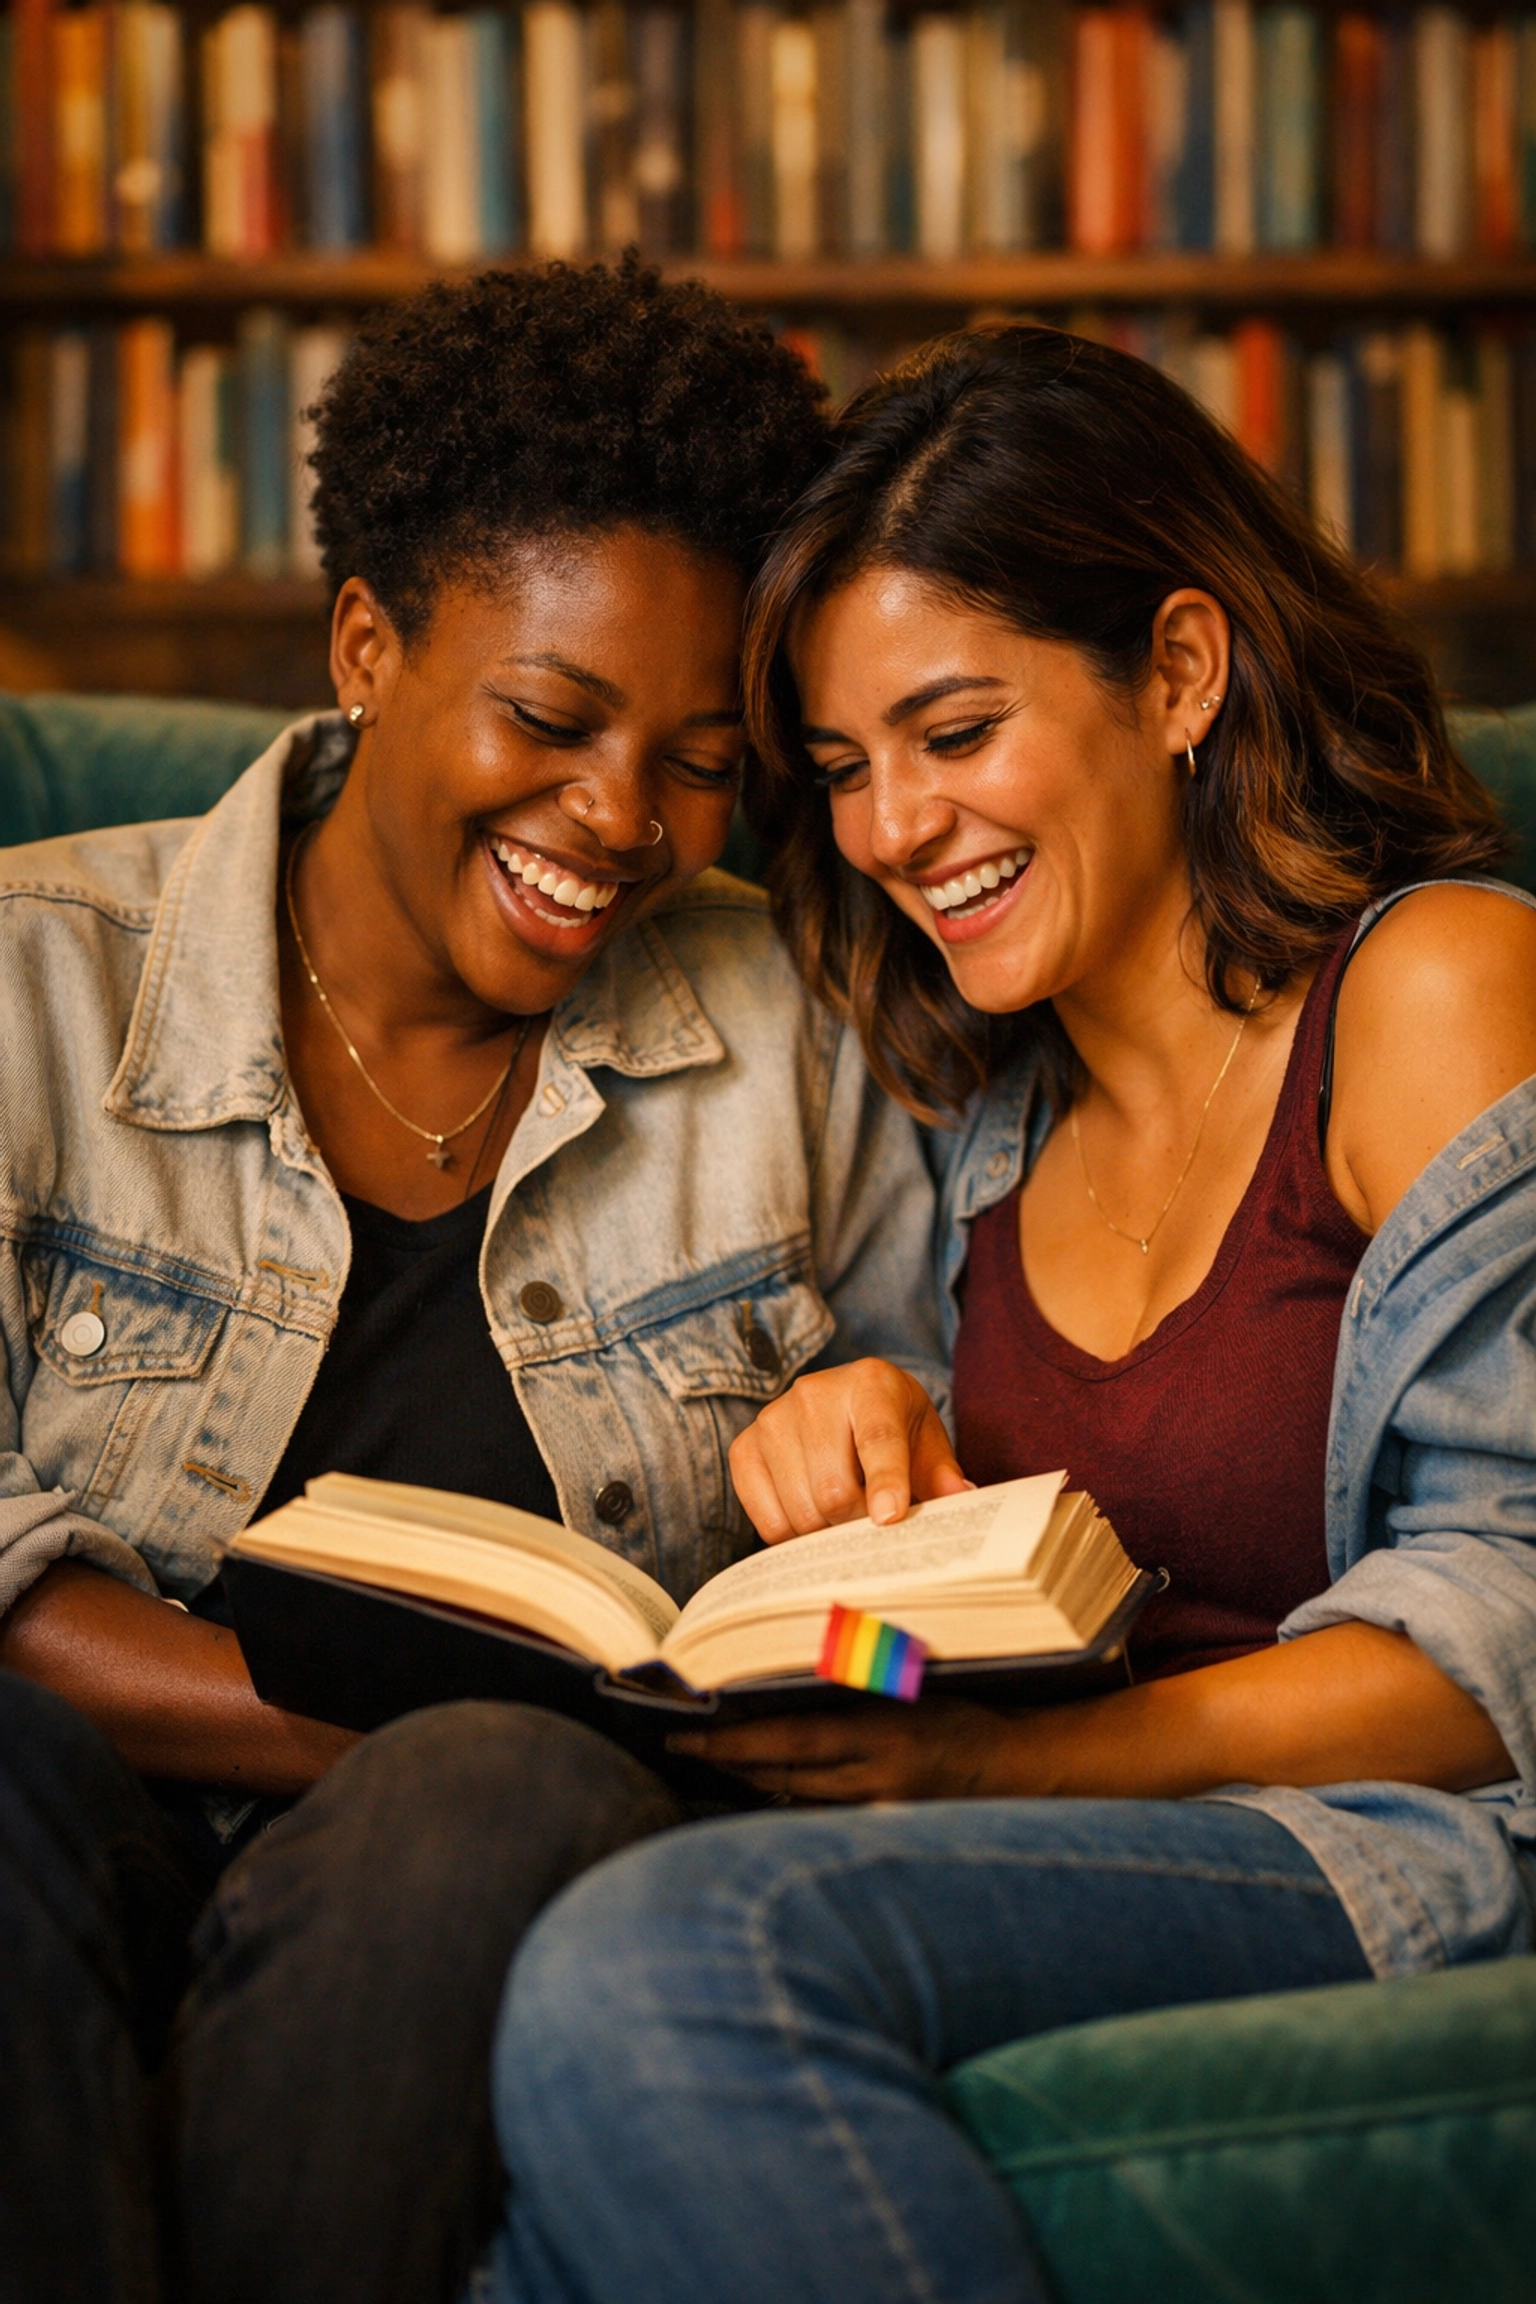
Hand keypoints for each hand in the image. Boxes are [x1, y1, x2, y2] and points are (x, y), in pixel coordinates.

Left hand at [669, 1697, 1009, 1802]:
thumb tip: (779, 1667)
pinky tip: (766, 1785)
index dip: (731, 1744)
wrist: (1019, 1763)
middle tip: (683, 1747)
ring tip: (715, 1761)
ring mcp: (880, 1809)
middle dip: (728, 1764)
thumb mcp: (910, 1677)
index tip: (686, 1736)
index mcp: (879, 1731)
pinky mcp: (886, 1827)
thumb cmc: (964, 1704)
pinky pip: (823, 1813)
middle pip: (782, 1776)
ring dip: (754, 1780)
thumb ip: (853, 1677)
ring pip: (797, 1799)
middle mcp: (875, 1776)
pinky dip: (791, 1797)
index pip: (787, 1741)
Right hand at [729, 1358, 970, 1540]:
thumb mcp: (925, 1439)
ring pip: (801, 1511)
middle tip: (873, 1524)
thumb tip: (961, 1499)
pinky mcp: (745, 1447)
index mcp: (871, 1383)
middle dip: (858, 1523)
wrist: (843, 1400)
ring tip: (844, 1513)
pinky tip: (813, 1513)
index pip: (878, 1439)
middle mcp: (814, 1393)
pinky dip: (794, 1535)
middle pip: (834, 1490)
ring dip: (827, 1531)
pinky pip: (769, 1520)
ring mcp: (773, 1419)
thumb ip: (941, 1471)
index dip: (885, 1481)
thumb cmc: (892, 1424)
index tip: (889, 1518)